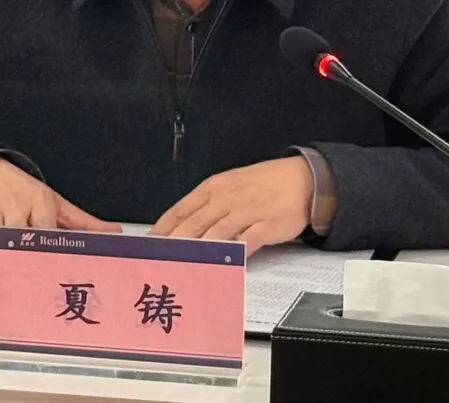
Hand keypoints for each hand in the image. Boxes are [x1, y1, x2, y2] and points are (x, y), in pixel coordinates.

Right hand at [0, 157, 121, 274]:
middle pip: (17, 233)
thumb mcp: (54, 202)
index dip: (48, 249)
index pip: (45, 228)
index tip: (53, 268)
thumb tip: (114, 233)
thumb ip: (82, 222)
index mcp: (39, 201)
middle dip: (19, 255)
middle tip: (23, 277)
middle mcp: (14, 204)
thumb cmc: (23, 191)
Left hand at [149, 156, 312, 254]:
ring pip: (216, 233)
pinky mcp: (266, 224)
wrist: (301, 179)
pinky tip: (225, 267)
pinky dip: (235, 254)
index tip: (147, 246)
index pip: (180, 210)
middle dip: (173, 245)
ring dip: (199, 251)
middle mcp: (226, 198)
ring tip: (183, 268)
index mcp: (213, 188)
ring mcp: (246, 211)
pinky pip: (247, 241)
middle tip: (158, 262)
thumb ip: (206, 207)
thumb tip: (181, 228)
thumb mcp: (229, 187)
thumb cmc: (261, 185)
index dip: (162, 230)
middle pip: (193, 224)